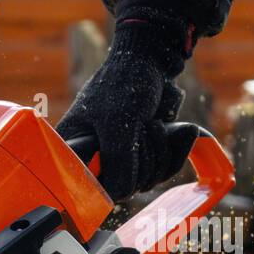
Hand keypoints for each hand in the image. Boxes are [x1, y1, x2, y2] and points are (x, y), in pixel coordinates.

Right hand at [57, 5, 199, 200]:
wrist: (153, 59)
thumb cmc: (125, 82)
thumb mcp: (118, 123)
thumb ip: (117, 162)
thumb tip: (121, 193)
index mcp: (72, 151)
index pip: (86, 189)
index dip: (109, 182)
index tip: (124, 156)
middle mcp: (93, 160)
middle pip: (123, 188)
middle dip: (144, 158)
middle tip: (144, 125)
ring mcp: (120, 159)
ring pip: (145, 182)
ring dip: (161, 152)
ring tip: (153, 122)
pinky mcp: (143, 156)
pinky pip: (162, 172)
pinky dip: (175, 152)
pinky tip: (181, 131)